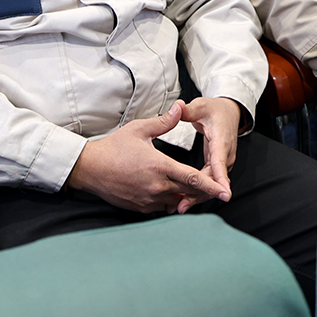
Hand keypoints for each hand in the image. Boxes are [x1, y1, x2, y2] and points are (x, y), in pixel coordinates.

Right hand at [66, 100, 229, 213]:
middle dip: (202, 191)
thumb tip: (179, 108)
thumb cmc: (113, 147)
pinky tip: (167, 190)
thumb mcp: (139, 129)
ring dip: (184, 195)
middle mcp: (157, 187)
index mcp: (160, 166)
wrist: (90, 169)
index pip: (193, 179)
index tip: (226, 192)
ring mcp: (148, 200)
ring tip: (188, 187)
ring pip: (176, 201)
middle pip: (189, 193)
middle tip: (213, 188)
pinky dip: (169, 199)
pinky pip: (162, 207)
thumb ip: (163, 122)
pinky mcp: (141, 208)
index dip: (212, 186)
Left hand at [177, 97, 239, 211]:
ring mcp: (222, 162)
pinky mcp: (217, 166)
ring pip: (211, 183)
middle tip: (183, 205)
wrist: (228, 113)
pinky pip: (208, 181)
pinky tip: (184, 200)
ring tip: (180, 207)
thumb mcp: (201, 106)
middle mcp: (225, 154)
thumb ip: (188, 110)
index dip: (220, 178)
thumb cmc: (215, 110)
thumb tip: (178, 106)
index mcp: (221, 140)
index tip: (222, 193)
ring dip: (198, 196)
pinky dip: (197, 191)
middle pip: (214, 178)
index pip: (220, 161)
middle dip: (200, 193)